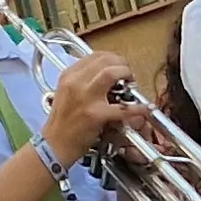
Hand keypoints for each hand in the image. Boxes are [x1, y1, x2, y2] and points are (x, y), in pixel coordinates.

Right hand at [41, 49, 145, 167]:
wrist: (55, 144)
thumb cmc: (62, 122)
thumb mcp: (66, 93)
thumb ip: (82, 81)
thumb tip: (106, 74)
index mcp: (68, 75)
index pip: (94, 56)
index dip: (112, 57)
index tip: (119, 64)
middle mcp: (75, 82)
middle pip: (105, 61)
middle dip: (122, 64)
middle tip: (128, 74)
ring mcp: (85, 98)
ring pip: (111, 73)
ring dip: (127, 74)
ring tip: (132, 83)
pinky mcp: (95, 114)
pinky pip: (122, 108)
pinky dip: (138, 108)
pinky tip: (145, 109)